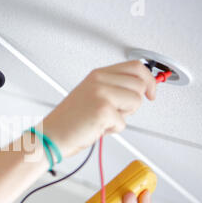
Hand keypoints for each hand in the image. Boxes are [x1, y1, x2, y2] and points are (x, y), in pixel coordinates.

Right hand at [41, 60, 155, 157]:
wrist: (51, 135)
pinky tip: (97, 127)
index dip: (149, 80)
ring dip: (123, 115)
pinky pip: (123, 122)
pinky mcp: (103, 110)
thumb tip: (141, 87)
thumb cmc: (69, 120)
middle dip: (132, 102)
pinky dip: (112, 129)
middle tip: (115, 111)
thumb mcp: (90, 94)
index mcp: (97, 74)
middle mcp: (99, 80)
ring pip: (135, 102)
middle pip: (140, 84)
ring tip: (104, 119)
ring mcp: (101, 93)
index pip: (136, 67)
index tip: (151, 92)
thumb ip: (113, 87)